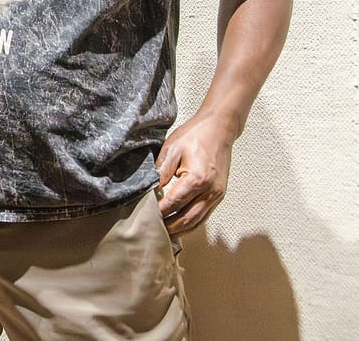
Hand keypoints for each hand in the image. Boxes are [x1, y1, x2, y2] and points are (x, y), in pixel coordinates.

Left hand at [156, 113, 233, 233]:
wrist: (219, 129)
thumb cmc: (195, 136)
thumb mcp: (171, 149)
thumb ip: (160, 172)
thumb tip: (149, 190)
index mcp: (197, 180)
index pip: (173, 203)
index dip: (158, 212)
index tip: (143, 216)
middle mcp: (211, 192)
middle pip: (187, 219)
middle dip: (169, 227)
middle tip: (150, 231)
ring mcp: (217, 196)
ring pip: (198, 221)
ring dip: (180, 230)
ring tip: (162, 234)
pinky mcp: (219, 195)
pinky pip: (204, 215)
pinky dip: (191, 223)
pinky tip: (179, 225)